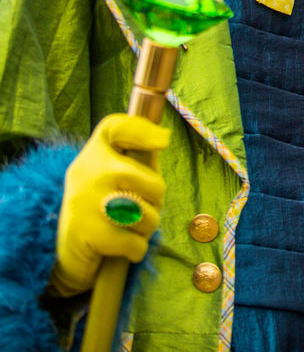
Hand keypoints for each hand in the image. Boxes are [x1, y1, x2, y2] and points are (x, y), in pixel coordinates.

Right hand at [49, 113, 168, 296]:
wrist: (63, 255)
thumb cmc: (101, 211)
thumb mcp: (113, 178)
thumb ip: (136, 161)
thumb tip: (161, 139)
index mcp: (92, 155)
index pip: (114, 128)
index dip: (143, 130)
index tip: (163, 140)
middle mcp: (86, 172)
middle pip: (153, 183)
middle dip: (156, 204)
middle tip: (139, 210)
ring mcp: (85, 202)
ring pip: (147, 216)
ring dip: (146, 229)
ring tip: (128, 229)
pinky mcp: (88, 234)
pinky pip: (136, 243)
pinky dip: (135, 250)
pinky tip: (121, 247)